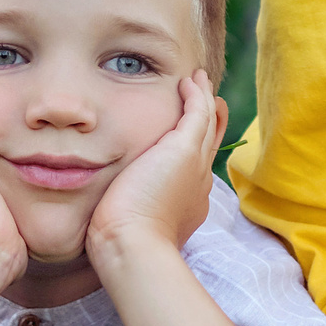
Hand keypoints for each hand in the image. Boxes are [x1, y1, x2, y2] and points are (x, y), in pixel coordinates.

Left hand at [86, 73, 226, 260]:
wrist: (133, 245)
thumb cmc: (122, 243)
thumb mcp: (132, 223)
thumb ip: (129, 209)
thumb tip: (115, 211)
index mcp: (190, 199)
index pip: (198, 164)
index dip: (198, 146)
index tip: (192, 134)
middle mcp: (199, 179)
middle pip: (210, 140)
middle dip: (210, 119)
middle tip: (208, 97)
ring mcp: (196, 163)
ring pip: (208, 122)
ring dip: (204, 99)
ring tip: (198, 81)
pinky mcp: (184, 149)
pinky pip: (199, 111)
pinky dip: (196, 94)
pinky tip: (188, 81)